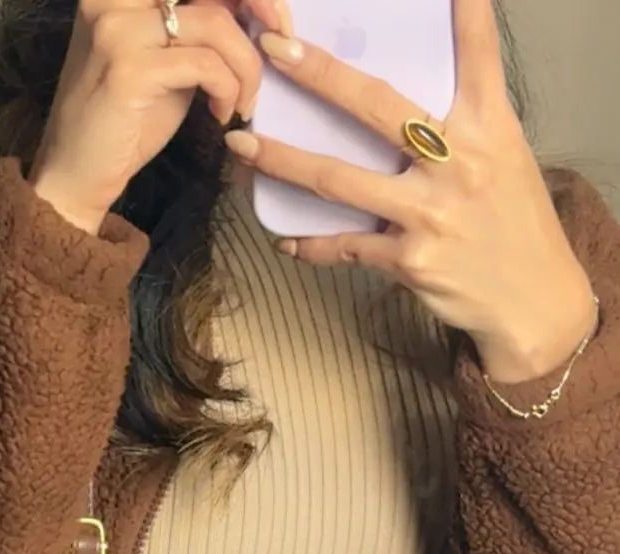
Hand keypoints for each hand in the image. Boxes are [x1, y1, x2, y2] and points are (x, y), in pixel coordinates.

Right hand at [30, 0, 291, 236]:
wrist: (76, 176)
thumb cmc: (124, 122)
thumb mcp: (167, 59)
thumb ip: (199, 27)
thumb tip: (256, 9)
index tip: (274, 17)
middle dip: (261, 3)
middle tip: (282, 39)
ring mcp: (118, 30)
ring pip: (217, 25)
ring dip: (246, 67)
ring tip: (242, 101)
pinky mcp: (129, 70)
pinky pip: (207, 66)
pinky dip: (228, 90)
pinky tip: (223, 115)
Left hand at [225, 0, 598, 382]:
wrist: (533, 302)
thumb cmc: (514, 224)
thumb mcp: (505, 159)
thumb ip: (463, 125)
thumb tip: (409, 105)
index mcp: (488, 127)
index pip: (477, 55)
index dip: (465, 13)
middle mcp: (459, 162)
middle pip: (376, 106)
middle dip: (320, 74)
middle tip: (275, 49)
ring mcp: (430, 212)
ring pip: (339, 180)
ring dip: (283, 160)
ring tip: (242, 144)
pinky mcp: (410, 260)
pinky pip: (346, 247)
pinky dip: (312, 245)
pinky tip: (285, 239)